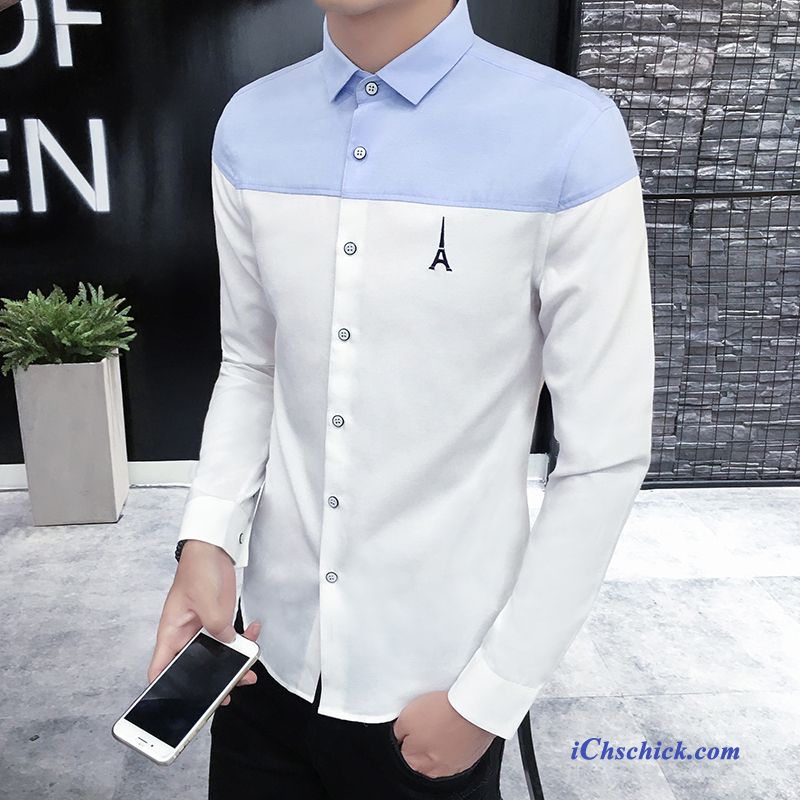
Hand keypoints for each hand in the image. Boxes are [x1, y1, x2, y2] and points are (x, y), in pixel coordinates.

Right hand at [147, 540, 261, 705]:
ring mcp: (203, 629)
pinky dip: (244, 642)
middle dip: (211, 683)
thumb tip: (228, 644)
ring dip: (233, 665)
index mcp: (171, 633)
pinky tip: (253, 634)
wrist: (214, 548)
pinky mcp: (219, 622)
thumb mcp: (205, 599)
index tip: (180, 707)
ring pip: (216, 657)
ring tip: (249, 672)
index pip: (160, 670)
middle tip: (228, 693)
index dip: (164, 691)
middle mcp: (185, 635)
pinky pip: (231, 640)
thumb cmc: (197, 568)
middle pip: (193, 669)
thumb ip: (216, 626)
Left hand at [392, 690, 495, 778]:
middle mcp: (434, 770)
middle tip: (429, 720)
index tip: (414, 724)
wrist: (472, 707)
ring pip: (440, 755)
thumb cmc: (442, 712)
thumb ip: (398, 732)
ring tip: (444, 721)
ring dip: (440, 741)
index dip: (407, 735)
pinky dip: (456, 741)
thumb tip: (398, 736)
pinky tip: (456, 725)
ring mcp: (454, 766)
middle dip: (423, 740)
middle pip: (422, 756)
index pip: (403, 752)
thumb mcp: (405, 717)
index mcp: (415, 762)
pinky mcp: (470, 758)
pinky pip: (457, 751)